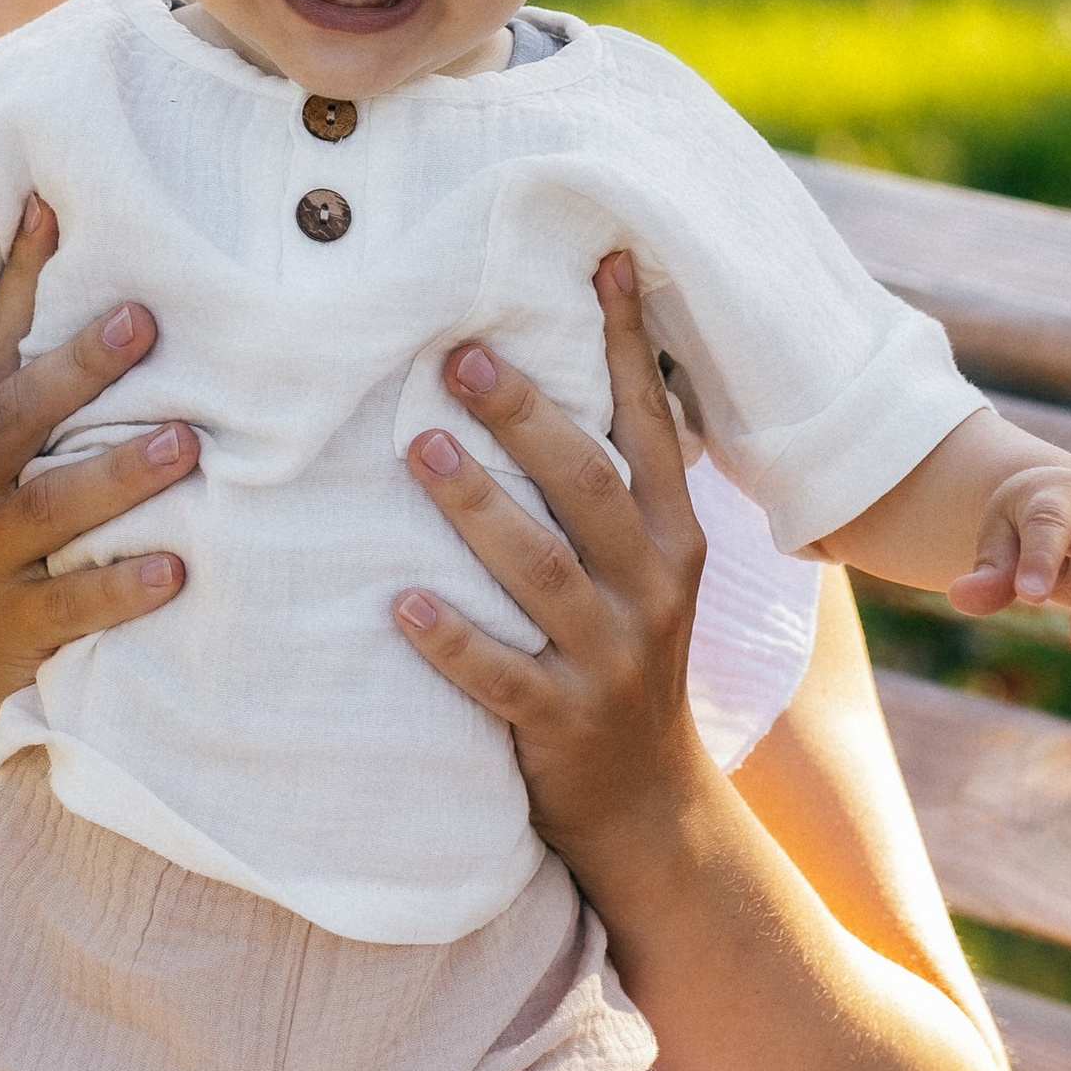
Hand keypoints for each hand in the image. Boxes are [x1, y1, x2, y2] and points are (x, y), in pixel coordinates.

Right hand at [0, 196, 193, 780]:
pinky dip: (122, 586)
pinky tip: (177, 571)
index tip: (47, 206)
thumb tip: (134, 321)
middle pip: (19, 416)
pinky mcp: (12, 629)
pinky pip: (71, 605)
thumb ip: (45, 420)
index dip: (14, 279)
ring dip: (120, 472)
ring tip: (186, 446)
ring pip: (50, 507)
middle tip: (147, 318)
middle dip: (82, 365)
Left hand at [392, 252, 718, 869]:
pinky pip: (498, 675)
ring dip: (478, 507)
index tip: (601, 261)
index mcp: (675, 539)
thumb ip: (618, 488)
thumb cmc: (627, 658)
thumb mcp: (650, 571)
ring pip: (541, 572)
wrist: (653, 809)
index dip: (629, 345)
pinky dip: (448, 639)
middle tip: (456, 353)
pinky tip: (395, 603)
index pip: (653, 427)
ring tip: (419, 448)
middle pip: (590, 485)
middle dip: (526, 415)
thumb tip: (565, 372)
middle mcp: (651, 589)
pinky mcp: (560, 722)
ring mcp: (609, 658)